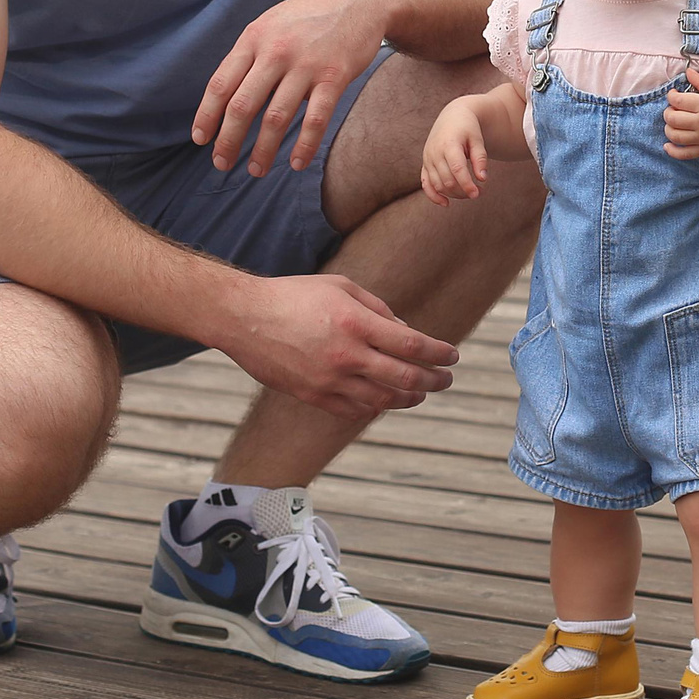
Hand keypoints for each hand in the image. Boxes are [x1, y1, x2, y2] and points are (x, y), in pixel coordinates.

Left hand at [194, 0, 390, 176]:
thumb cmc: (311, 15)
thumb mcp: (272, 24)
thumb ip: (251, 55)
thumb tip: (229, 96)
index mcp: (254, 38)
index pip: (221, 84)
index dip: (207, 115)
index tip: (201, 139)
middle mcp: (275, 51)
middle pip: (242, 106)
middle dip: (229, 140)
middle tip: (222, 163)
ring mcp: (305, 64)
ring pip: (276, 118)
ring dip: (263, 151)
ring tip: (257, 170)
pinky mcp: (334, 76)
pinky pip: (315, 119)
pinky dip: (304, 146)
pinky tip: (297, 163)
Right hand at [215, 274, 456, 419]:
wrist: (244, 317)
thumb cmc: (295, 295)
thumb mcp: (342, 288)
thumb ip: (378, 309)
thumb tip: (405, 333)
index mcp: (357, 323)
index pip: (413, 345)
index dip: (439, 352)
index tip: (453, 355)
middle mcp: (347, 356)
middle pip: (405, 378)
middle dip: (434, 380)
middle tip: (447, 379)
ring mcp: (329, 380)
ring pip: (382, 401)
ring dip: (409, 399)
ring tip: (421, 393)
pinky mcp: (313, 396)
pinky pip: (354, 410)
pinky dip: (375, 408)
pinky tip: (385, 401)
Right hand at [420, 98, 489, 204]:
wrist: (453, 117)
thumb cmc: (468, 128)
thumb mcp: (477, 140)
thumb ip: (480, 158)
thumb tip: (482, 179)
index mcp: (449, 144)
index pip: (457, 169)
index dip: (467, 184)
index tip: (478, 193)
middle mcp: (435, 152)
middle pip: (447, 180)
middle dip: (464, 191)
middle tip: (480, 192)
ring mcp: (428, 159)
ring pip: (438, 185)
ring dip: (454, 194)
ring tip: (469, 193)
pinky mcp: (425, 164)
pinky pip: (426, 184)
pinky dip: (434, 196)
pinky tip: (446, 203)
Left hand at [663, 67, 698, 159]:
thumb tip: (688, 72)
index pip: (678, 100)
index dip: (671, 95)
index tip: (674, 94)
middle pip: (673, 118)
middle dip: (668, 112)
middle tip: (674, 108)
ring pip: (675, 136)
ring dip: (668, 128)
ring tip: (673, 122)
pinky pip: (685, 154)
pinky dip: (673, 151)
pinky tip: (667, 145)